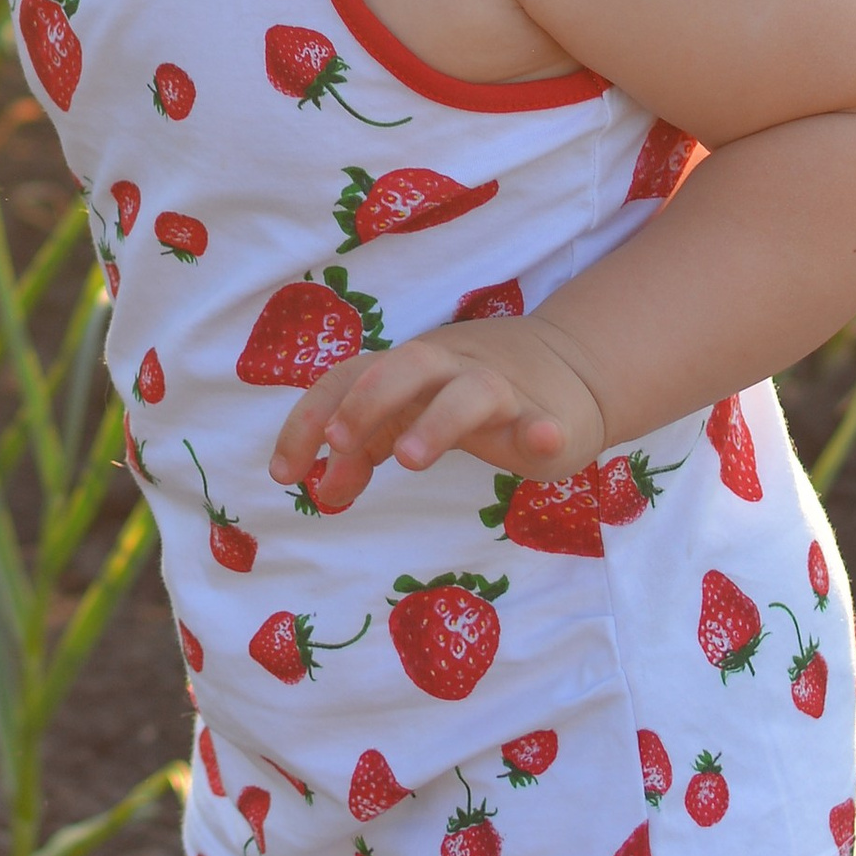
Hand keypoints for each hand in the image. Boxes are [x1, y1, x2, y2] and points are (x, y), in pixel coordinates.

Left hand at [267, 310, 608, 512]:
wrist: (570, 367)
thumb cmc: (469, 393)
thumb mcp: (410, 415)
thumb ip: (364, 448)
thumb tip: (321, 490)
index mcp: (410, 368)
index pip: (349, 377)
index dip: (310, 419)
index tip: (284, 473)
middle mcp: (451, 368)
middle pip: (406, 365)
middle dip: (367, 401)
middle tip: (339, 443)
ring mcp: (501, 390)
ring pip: (470, 392)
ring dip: (437, 421)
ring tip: (410, 459)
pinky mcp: (545, 418)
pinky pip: (544, 422)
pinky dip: (541, 430)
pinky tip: (541, 440)